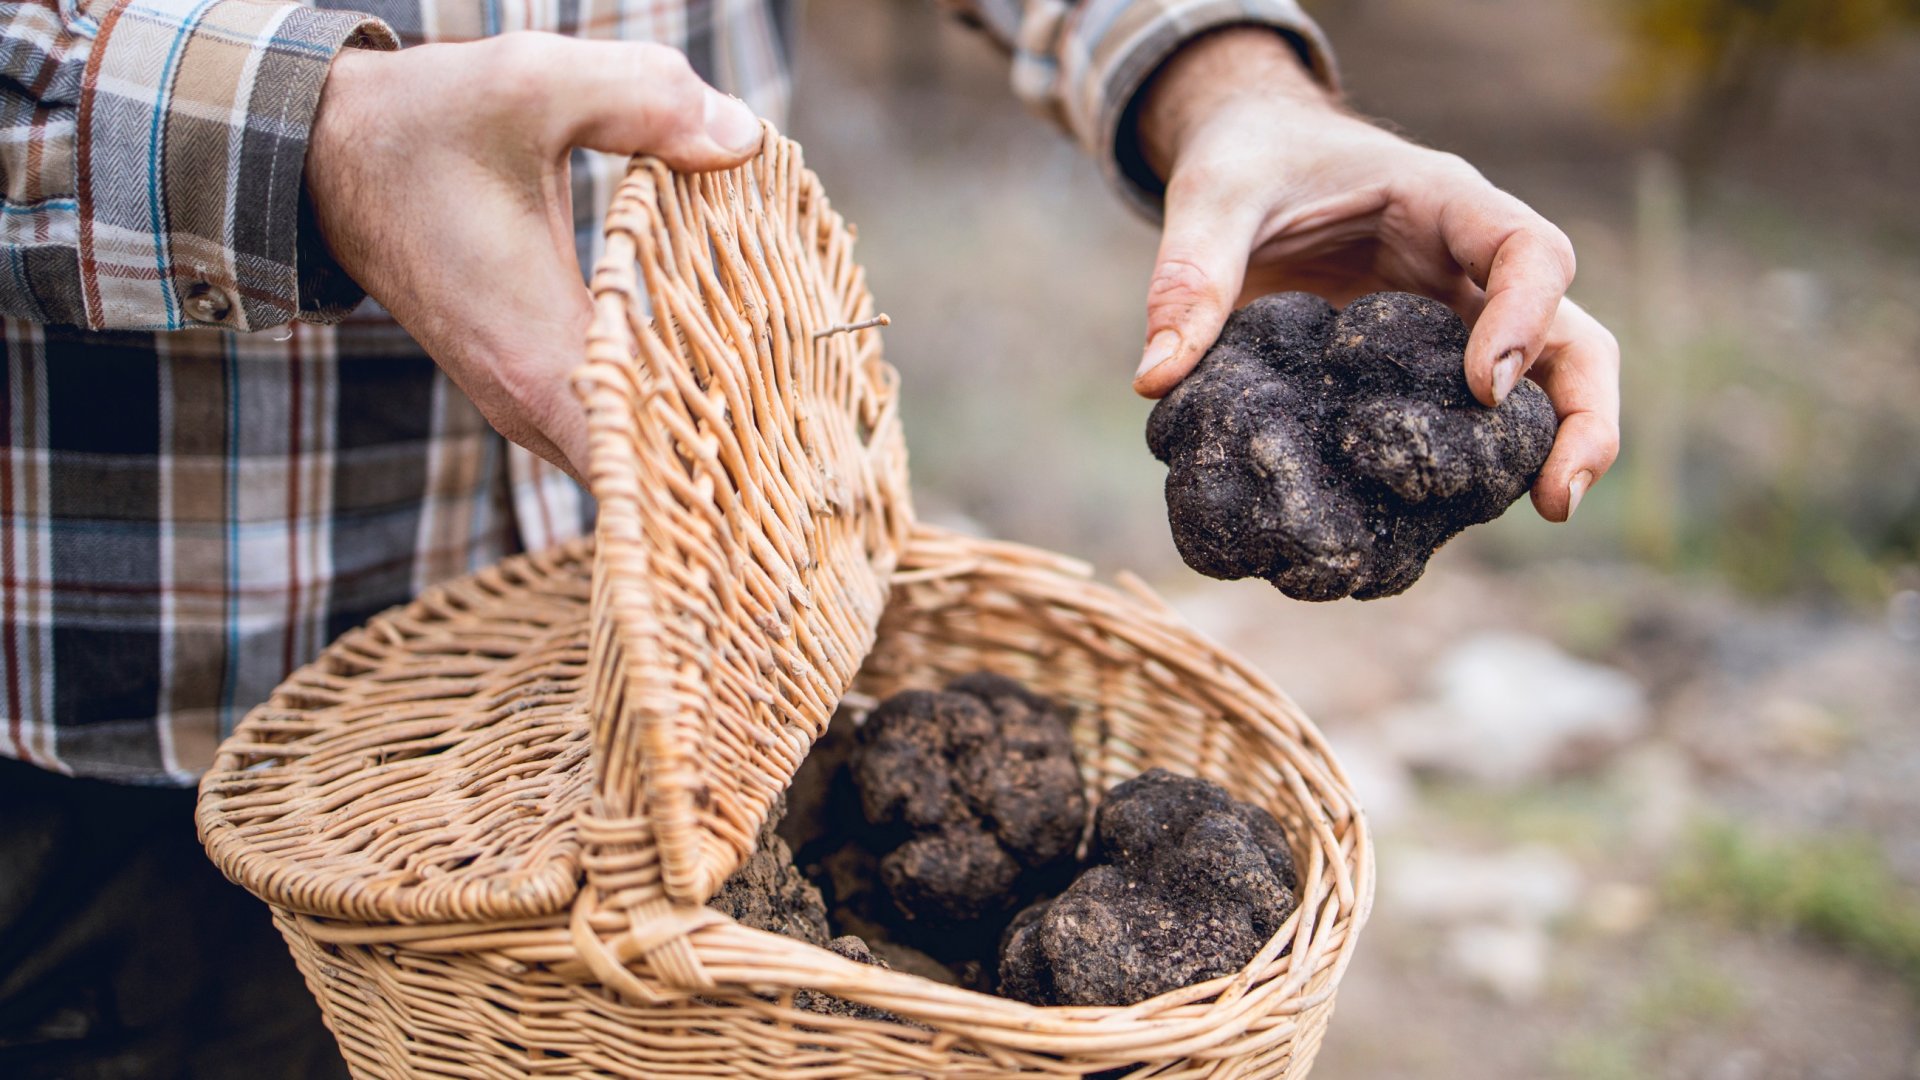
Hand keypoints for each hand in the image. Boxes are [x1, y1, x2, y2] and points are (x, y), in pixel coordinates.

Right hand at [305, 33, 763, 479]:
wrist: (325, 152)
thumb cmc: (426, 121)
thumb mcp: (535, 84)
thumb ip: (645, 99)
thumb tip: (746, 140)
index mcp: (537, 357)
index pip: (644, 465)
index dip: (720, 465)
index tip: (789, 449)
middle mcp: (529, 405)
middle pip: (653, 477)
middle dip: (731, 456)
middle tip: (817, 431)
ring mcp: (524, 403)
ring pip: (632, 455)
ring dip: (699, 432)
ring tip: (784, 402)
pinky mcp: (526, 385)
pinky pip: (611, 426)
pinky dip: (664, 409)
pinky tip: (723, 371)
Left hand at [1131, 28, 1619, 521]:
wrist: (1251, 160)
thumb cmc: (1249, 162)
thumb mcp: (1213, 196)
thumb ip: (1189, 274)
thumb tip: (1155, 381)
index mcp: (1444, 205)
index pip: (1528, 250)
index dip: (1523, 317)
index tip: (1483, 387)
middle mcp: (1471, 270)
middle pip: (1573, 336)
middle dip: (1583, 415)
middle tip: (1559, 498)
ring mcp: (1457, 325)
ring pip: (1545, 390)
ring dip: (1549, 454)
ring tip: (1541, 517)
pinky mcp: (1422, 373)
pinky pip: (1465, 426)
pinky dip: (1463, 475)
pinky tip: (1431, 528)